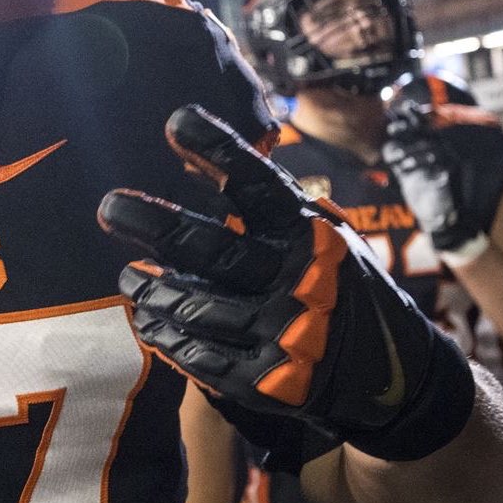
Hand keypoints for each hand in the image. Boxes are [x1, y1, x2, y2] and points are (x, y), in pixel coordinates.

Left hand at [99, 106, 463, 449]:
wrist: (392, 372)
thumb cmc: (338, 283)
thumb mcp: (320, 234)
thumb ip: (265, 200)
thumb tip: (190, 147)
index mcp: (310, 234)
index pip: (259, 184)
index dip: (219, 150)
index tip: (175, 121)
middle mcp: (297, 279)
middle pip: (212, 249)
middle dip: (155, 225)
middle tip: (110, 207)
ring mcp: (282, 332)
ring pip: (194, 306)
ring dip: (152, 288)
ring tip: (130, 277)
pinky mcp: (266, 381)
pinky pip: (198, 356)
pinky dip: (166, 335)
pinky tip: (149, 320)